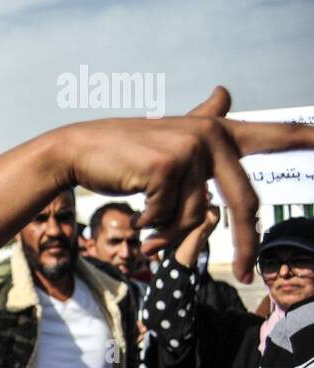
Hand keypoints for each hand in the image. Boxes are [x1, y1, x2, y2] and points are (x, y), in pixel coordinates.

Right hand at [58, 87, 313, 282]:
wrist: (77, 149)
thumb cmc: (123, 148)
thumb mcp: (170, 133)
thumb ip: (203, 117)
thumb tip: (225, 91)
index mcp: (217, 130)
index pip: (273, 135)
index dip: (309, 138)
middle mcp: (210, 135)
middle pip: (245, 201)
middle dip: (245, 244)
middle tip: (246, 275)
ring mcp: (189, 149)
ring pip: (195, 216)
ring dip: (169, 233)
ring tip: (147, 225)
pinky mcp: (166, 167)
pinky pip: (169, 217)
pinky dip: (150, 225)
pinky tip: (134, 211)